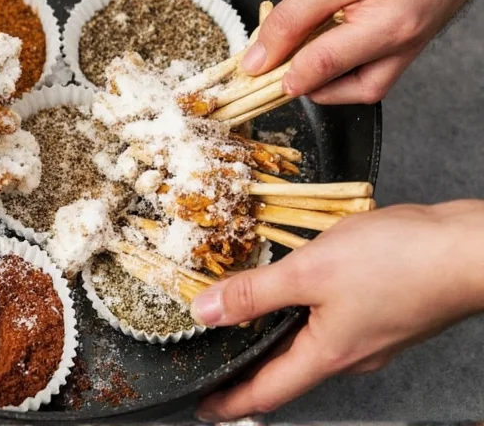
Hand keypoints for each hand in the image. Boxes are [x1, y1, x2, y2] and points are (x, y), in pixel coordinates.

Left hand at [190, 200, 483, 420]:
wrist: (470, 250)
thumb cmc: (401, 262)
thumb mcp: (310, 272)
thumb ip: (254, 293)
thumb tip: (205, 311)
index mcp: (327, 355)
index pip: (265, 391)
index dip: (229, 401)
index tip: (202, 408)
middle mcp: (348, 354)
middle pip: (286, 369)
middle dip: (248, 368)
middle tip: (214, 362)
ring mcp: (370, 335)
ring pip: (309, 342)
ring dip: (275, 336)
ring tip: (245, 324)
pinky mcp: (383, 311)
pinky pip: (330, 319)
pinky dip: (303, 311)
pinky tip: (294, 289)